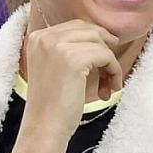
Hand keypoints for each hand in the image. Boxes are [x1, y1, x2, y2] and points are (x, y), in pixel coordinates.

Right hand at [18, 19, 123, 143]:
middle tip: (108, 75)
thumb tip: (107, 36)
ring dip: (111, 65)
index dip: (96, 43)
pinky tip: (108, 91)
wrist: (45, 126)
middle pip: (90, 31)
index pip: (77, 27)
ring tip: (107, 86)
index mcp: (38, 37)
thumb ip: (72, 49)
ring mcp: (57, 46)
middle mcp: (45, 37)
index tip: (104, 63)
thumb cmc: (54, 103)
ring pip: (100, 43)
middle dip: (105, 51)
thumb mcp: (58, 67)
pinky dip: (113, 72)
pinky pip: (106, 56)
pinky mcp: (73, 59)